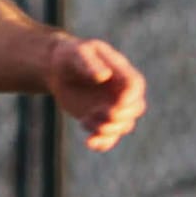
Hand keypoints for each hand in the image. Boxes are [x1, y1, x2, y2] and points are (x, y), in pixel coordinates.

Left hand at [48, 37, 145, 152]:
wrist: (59, 71)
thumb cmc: (71, 56)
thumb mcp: (77, 53)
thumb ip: (89, 63)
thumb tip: (104, 76)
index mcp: (121, 71)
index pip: (135, 85)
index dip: (130, 97)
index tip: (116, 103)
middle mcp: (122, 91)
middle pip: (136, 108)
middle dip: (119, 116)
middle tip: (95, 113)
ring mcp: (113, 107)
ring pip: (124, 126)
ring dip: (106, 128)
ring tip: (85, 120)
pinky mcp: (102, 120)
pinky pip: (110, 138)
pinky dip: (103, 143)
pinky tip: (89, 142)